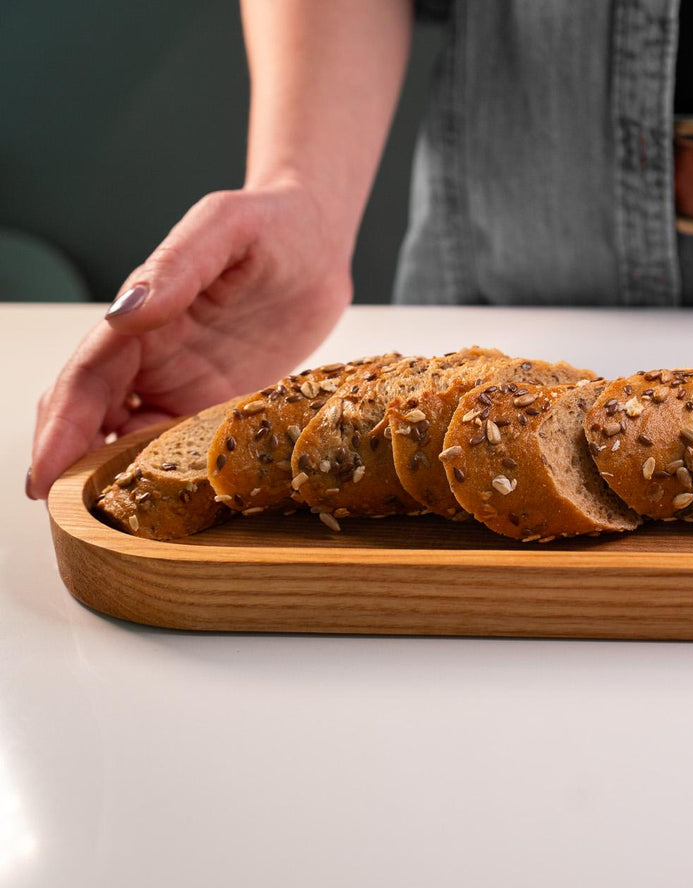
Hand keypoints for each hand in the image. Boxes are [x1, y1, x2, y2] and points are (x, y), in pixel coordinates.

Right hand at [27, 182, 353, 499]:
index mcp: (140, 320)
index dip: (60, 430)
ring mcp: (187, 384)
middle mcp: (153, 358)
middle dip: (74, 467)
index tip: (42, 478)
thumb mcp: (225, 227)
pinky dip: (176, 475)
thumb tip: (127, 310)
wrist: (318, 244)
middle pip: (95, 420)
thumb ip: (178, 265)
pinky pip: (191, 446)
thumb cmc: (270, 224)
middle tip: (73, 521)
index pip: (84, 382)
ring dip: (122, 479)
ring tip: (118, 526)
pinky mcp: (225, 403)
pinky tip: (177, 506)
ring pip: (136, 440)